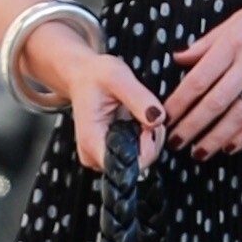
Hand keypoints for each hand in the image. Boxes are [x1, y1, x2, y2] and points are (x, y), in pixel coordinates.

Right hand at [51, 38, 168, 175]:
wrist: (83, 76)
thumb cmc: (95, 76)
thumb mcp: (118, 77)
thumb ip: (139, 98)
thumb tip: (158, 119)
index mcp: (92, 141)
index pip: (128, 166)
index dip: (148, 148)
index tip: (148, 124)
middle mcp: (94, 156)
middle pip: (138, 164)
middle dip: (151, 139)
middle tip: (146, 113)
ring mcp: (102, 157)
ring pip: (141, 160)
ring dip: (150, 137)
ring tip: (140, 114)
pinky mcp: (111, 153)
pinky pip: (138, 154)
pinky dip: (145, 137)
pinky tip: (138, 120)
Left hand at [165, 0, 241, 158]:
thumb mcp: (239, 18)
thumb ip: (209, 42)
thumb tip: (179, 57)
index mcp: (232, 41)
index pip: (198, 79)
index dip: (179, 102)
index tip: (165, 117)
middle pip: (214, 102)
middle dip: (192, 126)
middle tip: (175, 142)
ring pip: (238, 115)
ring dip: (216, 138)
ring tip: (199, 152)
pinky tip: (231, 146)